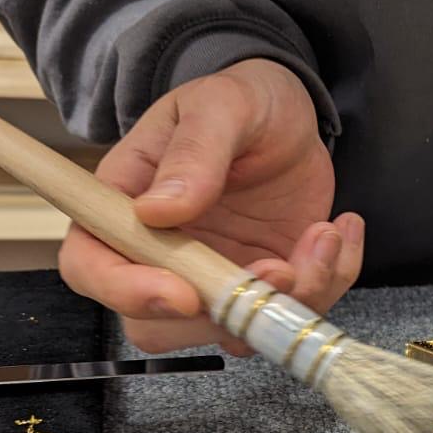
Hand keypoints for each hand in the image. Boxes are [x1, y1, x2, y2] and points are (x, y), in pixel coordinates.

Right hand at [58, 58, 362, 353]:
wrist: (289, 115)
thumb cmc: (239, 101)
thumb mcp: (219, 106)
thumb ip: (192, 154)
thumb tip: (157, 210)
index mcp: (123, 208)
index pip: (92, 267)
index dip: (127, 292)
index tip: (183, 293)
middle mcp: (162, 256)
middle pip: (160, 324)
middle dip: (225, 313)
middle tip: (279, 268)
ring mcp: (215, 277)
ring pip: (236, 331)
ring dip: (291, 299)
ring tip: (324, 234)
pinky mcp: (266, 285)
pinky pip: (294, 312)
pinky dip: (329, 281)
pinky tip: (340, 230)